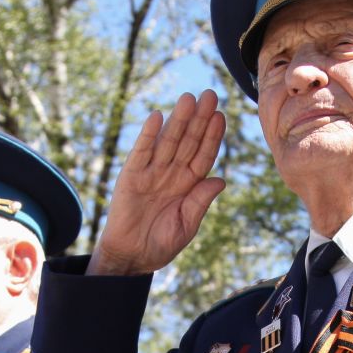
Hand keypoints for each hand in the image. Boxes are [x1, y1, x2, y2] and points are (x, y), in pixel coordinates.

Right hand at [88, 91, 226, 276]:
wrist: (131, 257)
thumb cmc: (161, 244)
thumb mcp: (187, 225)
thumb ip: (200, 202)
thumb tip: (220, 180)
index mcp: (189, 184)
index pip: (204, 154)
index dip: (212, 136)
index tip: (221, 116)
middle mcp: (172, 172)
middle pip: (188, 141)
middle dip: (199, 119)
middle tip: (210, 95)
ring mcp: (152, 171)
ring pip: (168, 141)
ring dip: (178, 120)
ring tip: (188, 99)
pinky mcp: (131, 175)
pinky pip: (142, 151)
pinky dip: (148, 135)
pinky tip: (157, 117)